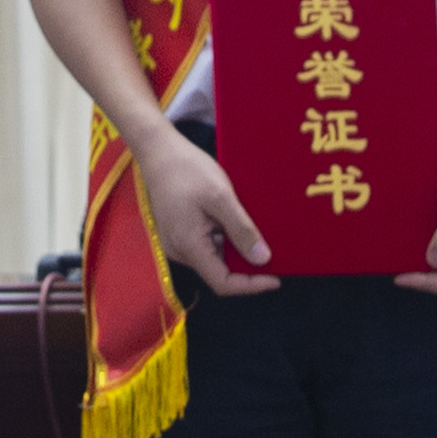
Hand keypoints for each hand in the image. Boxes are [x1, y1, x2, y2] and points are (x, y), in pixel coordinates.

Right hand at [134, 123, 278, 295]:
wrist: (159, 151)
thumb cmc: (188, 170)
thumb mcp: (220, 197)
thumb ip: (240, 230)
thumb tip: (262, 260)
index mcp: (189, 246)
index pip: (222, 283)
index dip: (250, 286)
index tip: (276, 279)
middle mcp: (181, 251)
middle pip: (218, 273)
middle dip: (247, 269)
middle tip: (277, 257)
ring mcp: (178, 242)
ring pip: (214, 258)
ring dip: (238, 253)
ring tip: (263, 240)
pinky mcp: (180, 232)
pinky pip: (207, 245)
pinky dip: (227, 240)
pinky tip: (241, 227)